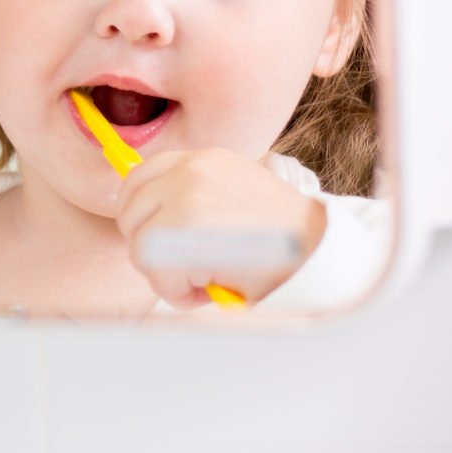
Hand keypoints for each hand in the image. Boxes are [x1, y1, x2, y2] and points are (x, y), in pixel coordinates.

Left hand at [115, 148, 327, 308]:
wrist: (321, 252)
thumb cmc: (283, 238)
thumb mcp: (237, 195)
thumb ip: (196, 196)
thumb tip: (150, 217)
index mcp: (203, 159)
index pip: (140, 176)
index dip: (141, 212)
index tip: (156, 236)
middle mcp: (191, 170)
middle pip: (130, 213)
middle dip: (151, 248)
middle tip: (189, 266)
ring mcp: (186, 198)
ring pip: (140, 247)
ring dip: (167, 274)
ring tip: (206, 278)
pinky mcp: (184, 231)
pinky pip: (156, 273)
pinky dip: (179, 293)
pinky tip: (211, 288)